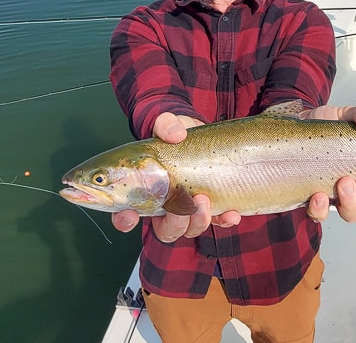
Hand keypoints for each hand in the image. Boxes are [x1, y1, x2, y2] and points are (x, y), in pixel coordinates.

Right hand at [110, 112, 240, 238]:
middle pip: (165, 230)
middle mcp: (165, 206)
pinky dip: (224, 221)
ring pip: (190, 230)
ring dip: (198, 221)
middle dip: (174, 223)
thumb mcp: (168, 124)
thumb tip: (175, 135)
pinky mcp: (212, 207)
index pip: (126, 214)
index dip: (124, 220)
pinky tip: (231, 213)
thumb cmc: (176, 134)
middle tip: (182, 202)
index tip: (129, 215)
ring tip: (204, 199)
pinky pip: (217, 222)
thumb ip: (166, 125)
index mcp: (145, 190)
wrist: (201, 135)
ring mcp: (189, 209)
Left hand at [303, 104, 355, 222]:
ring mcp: (339, 197)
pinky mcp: (316, 201)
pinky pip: (320, 215)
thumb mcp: (346, 115)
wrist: (298, 128)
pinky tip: (319, 196)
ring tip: (343, 181)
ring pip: (353, 214)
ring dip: (352, 202)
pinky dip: (321, 209)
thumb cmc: (327, 127)